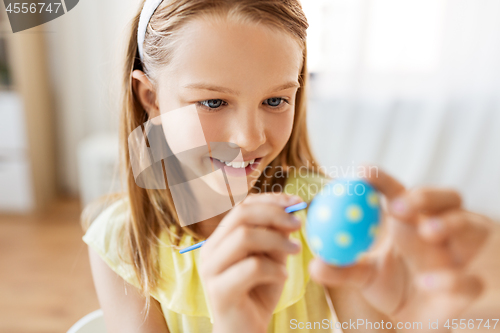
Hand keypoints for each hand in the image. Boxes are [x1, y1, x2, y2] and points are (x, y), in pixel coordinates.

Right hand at [199, 193, 302, 332]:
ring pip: (244, 236)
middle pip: (240, 214)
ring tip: (296, 251)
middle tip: (298, 224)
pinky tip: (283, 276)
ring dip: (276, 240)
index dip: (270, 200)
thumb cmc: (258, 293)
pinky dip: (274, 268)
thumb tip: (290, 210)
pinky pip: (252, 267)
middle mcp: (210, 250)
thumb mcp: (271, 258)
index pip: (242, 206)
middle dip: (274, 214)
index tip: (296, 202)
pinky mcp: (219, 291)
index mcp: (220, 239)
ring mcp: (211, 270)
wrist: (245, 332)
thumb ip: (276, 235)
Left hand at [309, 166, 490, 330]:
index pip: (399, 192)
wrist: (415, 319)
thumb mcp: (363, 276)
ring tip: (427, 232)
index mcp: (410, 221)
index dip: (383, 179)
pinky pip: (470, 280)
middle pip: (446, 198)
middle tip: (398, 205)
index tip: (361, 172)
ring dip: (450, 224)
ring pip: (470, 225)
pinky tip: (428, 284)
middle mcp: (439, 229)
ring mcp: (459, 254)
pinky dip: (453, 279)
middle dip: (425, 196)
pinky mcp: (468, 285)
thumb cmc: (391, 285)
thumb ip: (341, 268)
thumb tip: (314, 263)